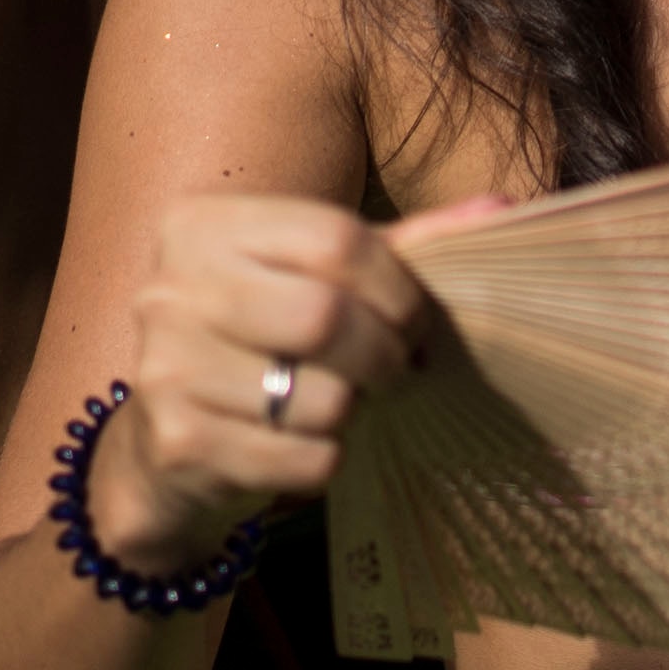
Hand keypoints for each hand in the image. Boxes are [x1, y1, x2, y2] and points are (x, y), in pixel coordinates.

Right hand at [88, 193, 488, 567]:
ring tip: (339, 402)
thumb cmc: (262, 338)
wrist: (164, 445)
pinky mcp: (177, 444)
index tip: (416, 319)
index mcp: (204, 226)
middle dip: (384, 352)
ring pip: (319, 399)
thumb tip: (504, 209)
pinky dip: (325, 459)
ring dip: (353, 410)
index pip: (335, 239)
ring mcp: (164, 370)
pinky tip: (300, 443)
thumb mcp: (317, 276)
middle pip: (324, 317)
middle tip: (398, 368)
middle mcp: (169, 290)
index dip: (398, 287)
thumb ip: (405, 243)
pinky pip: (302, 460)